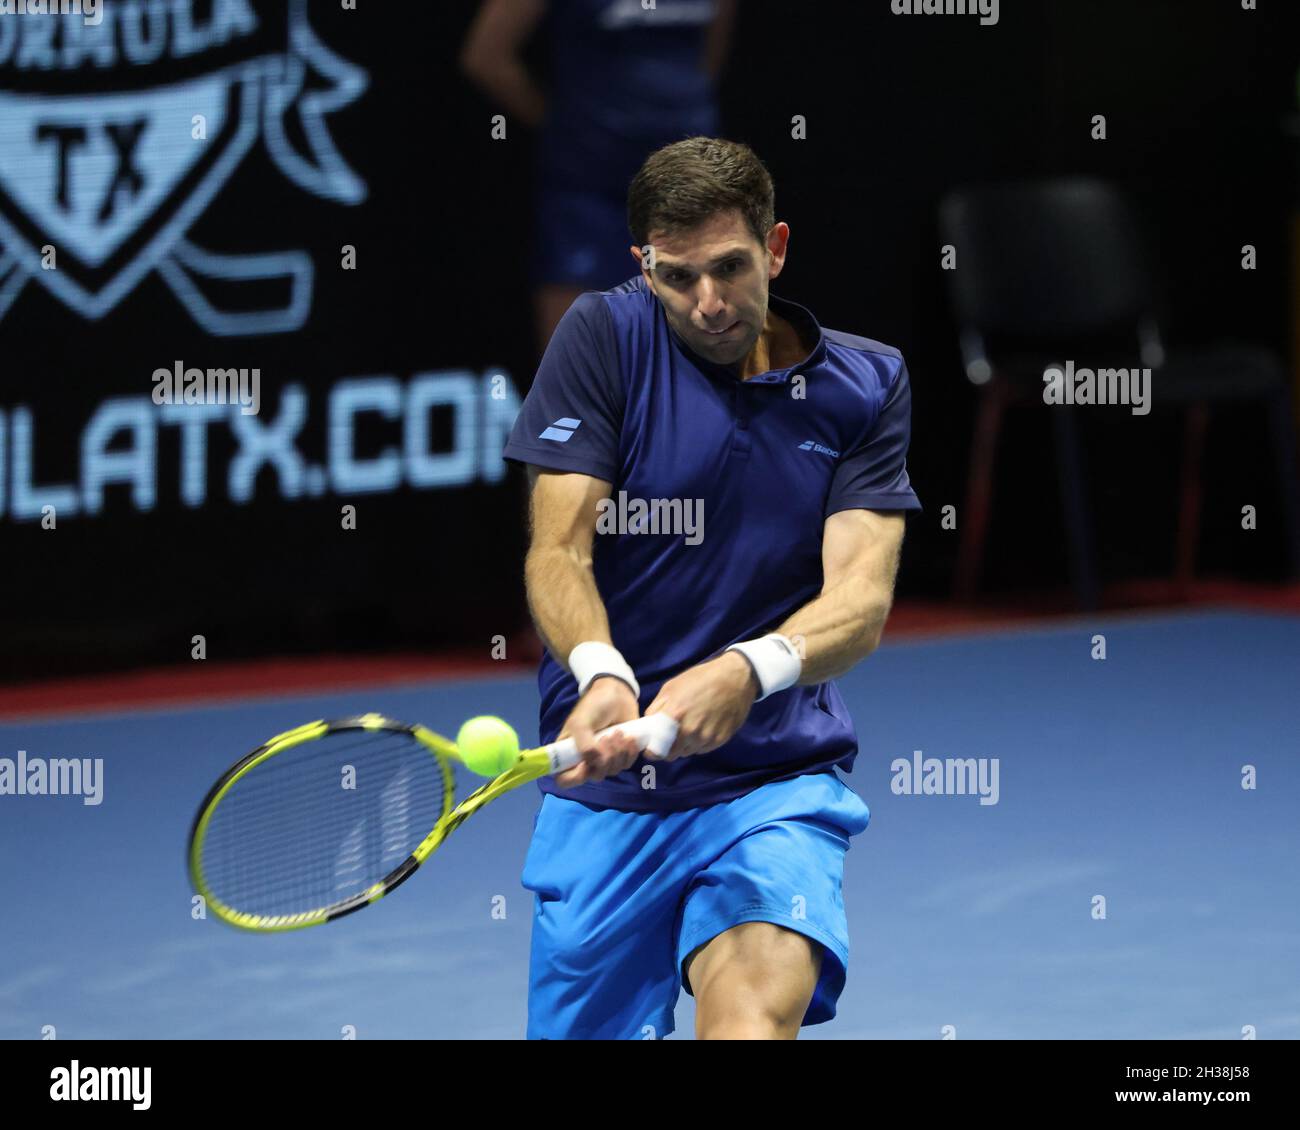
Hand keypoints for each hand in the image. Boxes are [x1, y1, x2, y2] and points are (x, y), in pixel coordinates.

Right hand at [553, 676, 641, 788]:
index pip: (564, 779)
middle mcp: (586, 759)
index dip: (575, 777)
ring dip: (618, 752)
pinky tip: (629, 737)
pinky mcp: (621, 754)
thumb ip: (584, 745)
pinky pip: (626, 765)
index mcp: (569, 752)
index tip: (586, 764)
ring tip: (618, 732)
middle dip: (604, 758)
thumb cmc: (594, 705)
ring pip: (612, 771)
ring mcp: (604, 758)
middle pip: (594, 776)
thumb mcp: (581, 722)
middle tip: (607, 736)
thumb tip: (594, 762)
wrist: (617, 693)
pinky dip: (629, 752)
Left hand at [643, 651, 758, 760]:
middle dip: (668, 748)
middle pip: (672, 754)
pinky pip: (702, 749)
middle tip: (671, 735)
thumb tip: (649, 726)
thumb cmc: (700, 678)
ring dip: (684, 744)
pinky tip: (703, 726)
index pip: (656, 750)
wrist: (735, 678)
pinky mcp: (720, 740)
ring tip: (690, 725)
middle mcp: (690, 731)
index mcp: (674, 716)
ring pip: (687, 752)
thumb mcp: (671, 687)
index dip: (652, 751)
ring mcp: (706, 737)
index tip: (652, 748)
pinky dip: (699, 742)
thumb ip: (656, 709)